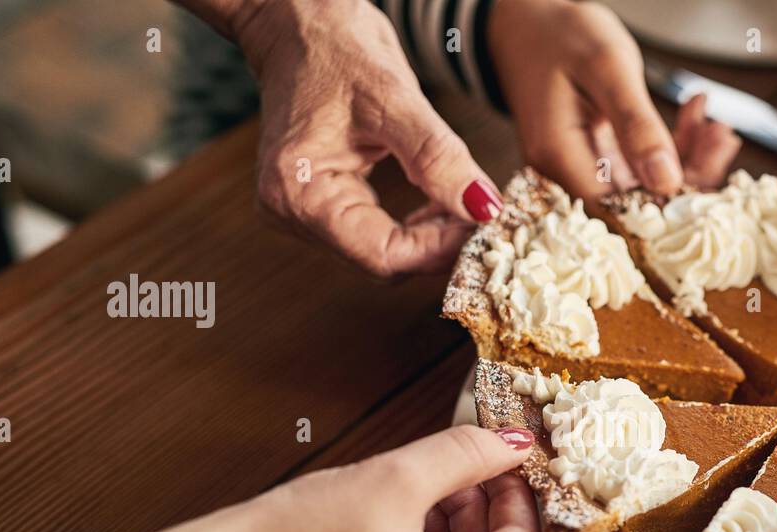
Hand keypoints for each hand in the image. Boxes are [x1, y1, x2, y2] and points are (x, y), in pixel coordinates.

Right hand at [234, 0, 501, 276]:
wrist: (296, 20)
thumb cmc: (334, 46)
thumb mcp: (395, 98)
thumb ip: (439, 157)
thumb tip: (484, 208)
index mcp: (300, 193)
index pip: (383, 256)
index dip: (440, 249)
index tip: (483, 224)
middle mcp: (292, 213)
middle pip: (383, 261)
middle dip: (438, 245)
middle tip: (483, 215)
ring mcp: (303, 213)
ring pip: (383, 254)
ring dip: (430, 237)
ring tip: (466, 206)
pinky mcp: (319, 206)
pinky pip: (376, 237)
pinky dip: (414, 228)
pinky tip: (440, 204)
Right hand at [488, 0, 741, 198]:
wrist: (526, 21)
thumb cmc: (558, 33)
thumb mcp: (606, 68)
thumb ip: (636, 126)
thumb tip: (668, 184)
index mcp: (560, 157)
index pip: (622, 207)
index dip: (670, 201)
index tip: (710, 170)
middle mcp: (565, 173)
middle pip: (637, 200)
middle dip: (688, 174)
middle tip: (722, 138)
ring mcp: (579, 167)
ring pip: (643, 183)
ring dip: (685, 156)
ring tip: (716, 126)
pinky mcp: (593, 157)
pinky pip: (637, 165)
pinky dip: (668, 145)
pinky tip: (693, 117)